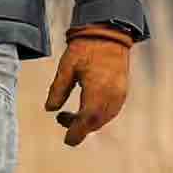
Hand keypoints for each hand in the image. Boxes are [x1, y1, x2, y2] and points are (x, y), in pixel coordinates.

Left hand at [44, 25, 133, 146]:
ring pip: (104, 118)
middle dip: (79, 127)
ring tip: (72, 114)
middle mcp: (112, 95)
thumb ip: (58, 90)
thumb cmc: (86, 47)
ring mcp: (120, 94)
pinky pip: (111, 110)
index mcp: (97, 90)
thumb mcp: (66, 67)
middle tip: (61, 118)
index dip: (76, 133)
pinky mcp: (123, 90)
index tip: (67, 140)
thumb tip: (50, 109)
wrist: (109, 32)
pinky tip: (87, 108)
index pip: (87, 120)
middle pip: (96, 122)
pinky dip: (98, 115)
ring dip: (89, 121)